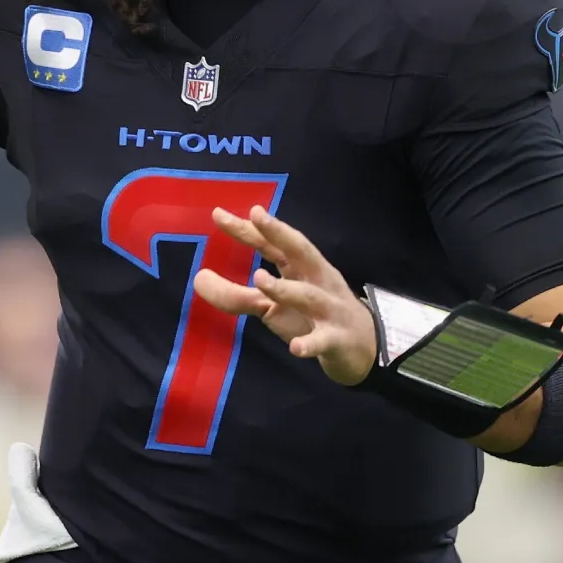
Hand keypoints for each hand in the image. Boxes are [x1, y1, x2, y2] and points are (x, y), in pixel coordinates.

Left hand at [193, 205, 376, 385]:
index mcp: (303, 267)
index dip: (248, 228)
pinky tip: (296, 348)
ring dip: (285, 286)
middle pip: (300, 251)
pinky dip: (311, 343)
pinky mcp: (336, 339)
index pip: (273, 243)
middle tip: (255, 216)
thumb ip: (236, 294)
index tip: (218, 214)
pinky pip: (323, 340)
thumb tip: (197, 278)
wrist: (364, 348)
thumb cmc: (313, 317)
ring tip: (259, 278)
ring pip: (308, 295)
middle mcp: (318, 280)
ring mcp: (329, 309)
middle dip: (279, 233)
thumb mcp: (274, 305)